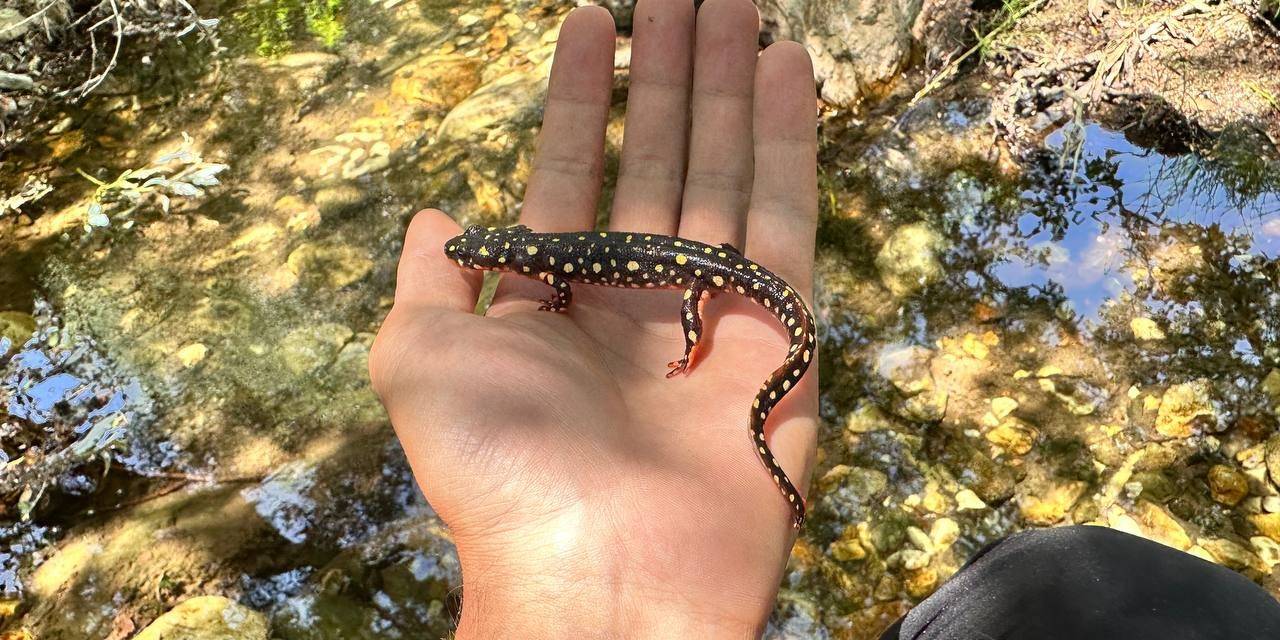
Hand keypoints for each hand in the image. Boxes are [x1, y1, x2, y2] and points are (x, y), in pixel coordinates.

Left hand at [369, 1, 817, 635]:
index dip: (582, 95)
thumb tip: (436, 214)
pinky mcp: (779, 329)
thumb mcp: (420, 362)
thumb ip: (428, 281)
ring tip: (733, 3)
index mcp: (555, 302)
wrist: (604, 576)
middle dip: (668, 71)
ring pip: (723, 171)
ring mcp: (710, 310)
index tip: (592, 14)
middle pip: (657, 158)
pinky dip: (788, 141)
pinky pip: (785, 218)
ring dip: (728, 85)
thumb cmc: (499, 472)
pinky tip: (784, 67)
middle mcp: (635, 298)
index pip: (575, 172)